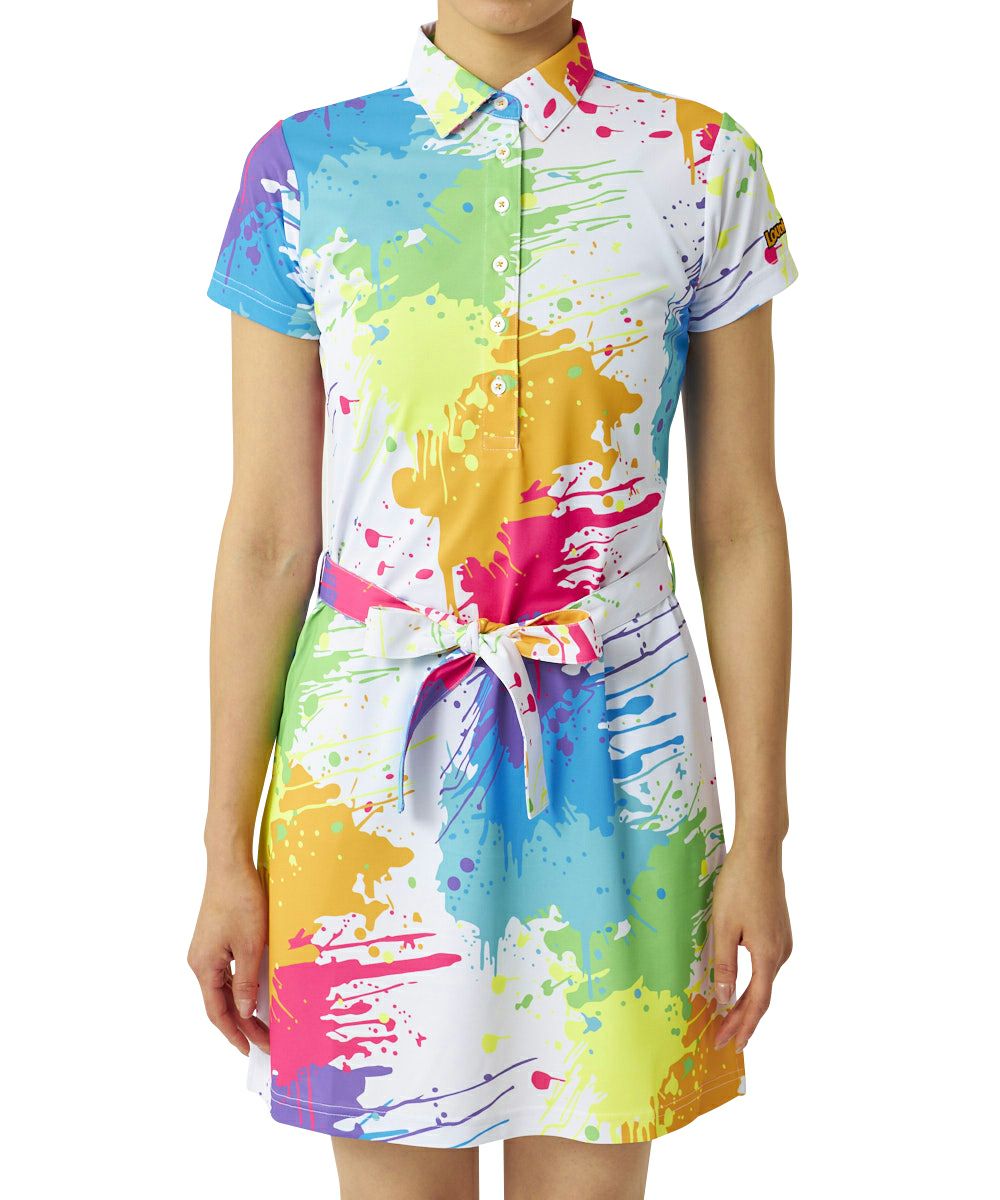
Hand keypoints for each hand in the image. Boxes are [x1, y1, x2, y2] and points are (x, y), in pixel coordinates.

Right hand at [187, 860, 269, 1055]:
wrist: (230, 865)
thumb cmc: (240, 900)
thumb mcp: (250, 944)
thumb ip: (246, 981)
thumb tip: (245, 1012)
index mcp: (204, 966)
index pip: (218, 1012)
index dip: (235, 1034)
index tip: (251, 1051)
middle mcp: (200, 962)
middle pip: (220, 1003)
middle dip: (243, 1025)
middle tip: (267, 1042)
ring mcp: (206, 950)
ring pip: (223, 988)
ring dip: (242, 1007)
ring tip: (265, 1023)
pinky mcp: (215, 939)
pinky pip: (227, 972)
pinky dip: (241, 987)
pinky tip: (257, 992)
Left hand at [710, 841, 791, 1052]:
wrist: (760, 854)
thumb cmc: (738, 886)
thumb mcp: (723, 926)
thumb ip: (724, 965)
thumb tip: (724, 999)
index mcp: (768, 955)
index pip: (757, 1003)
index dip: (742, 1026)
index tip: (729, 1045)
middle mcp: (782, 952)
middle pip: (762, 995)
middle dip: (741, 1019)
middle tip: (721, 1039)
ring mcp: (783, 941)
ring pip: (764, 981)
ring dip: (747, 1001)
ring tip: (727, 1019)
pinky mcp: (779, 931)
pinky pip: (766, 966)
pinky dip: (753, 982)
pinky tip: (740, 986)